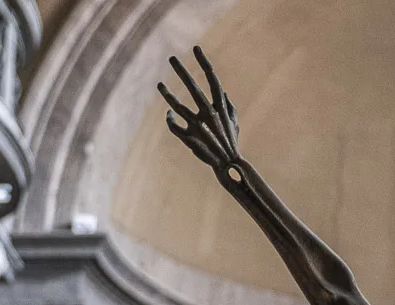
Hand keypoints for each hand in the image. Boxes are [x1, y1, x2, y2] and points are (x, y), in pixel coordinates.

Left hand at [158, 46, 241, 177]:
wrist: (229, 166)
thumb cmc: (231, 143)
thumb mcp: (234, 124)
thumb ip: (229, 107)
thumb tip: (223, 92)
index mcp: (221, 108)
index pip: (212, 80)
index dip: (204, 62)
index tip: (196, 48)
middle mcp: (209, 115)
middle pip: (193, 88)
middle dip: (181, 72)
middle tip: (171, 58)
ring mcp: (198, 126)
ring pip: (178, 107)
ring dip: (167, 95)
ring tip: (159, 84)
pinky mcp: (189, 138)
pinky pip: (174, 125)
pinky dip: (170, 119)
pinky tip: (168, 113)